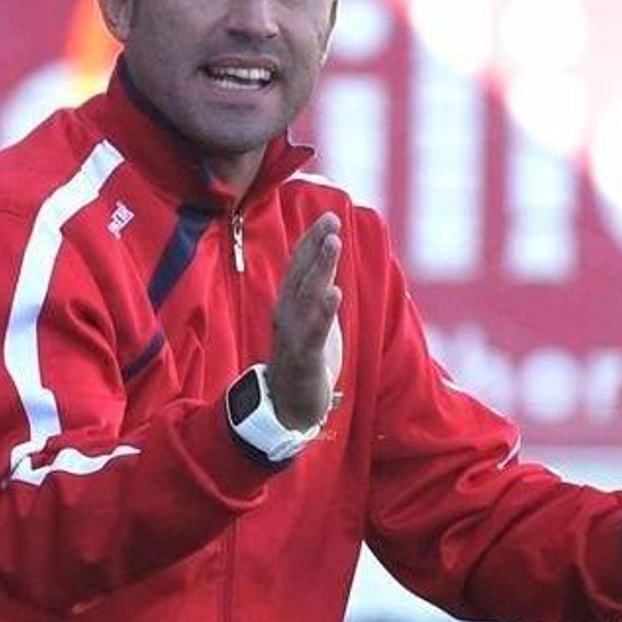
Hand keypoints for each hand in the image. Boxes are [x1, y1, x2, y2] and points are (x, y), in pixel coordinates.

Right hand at [267, 213, 341, 430]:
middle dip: (316, 245)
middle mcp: (286, 313)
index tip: (328, 217)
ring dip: (320, 268)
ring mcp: (293, 334)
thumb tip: (329, 260)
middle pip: (301, 273)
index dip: (311, 240)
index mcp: (288, 302)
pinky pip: (314, 331)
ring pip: (306, 295)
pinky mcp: (304, 357)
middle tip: (331, 221)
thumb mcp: (309, 317)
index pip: (298, 265)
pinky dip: (324, 311)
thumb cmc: (301, 356)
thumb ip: (316, 289)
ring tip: (333, 244)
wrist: (285, 404)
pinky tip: (335, 293)